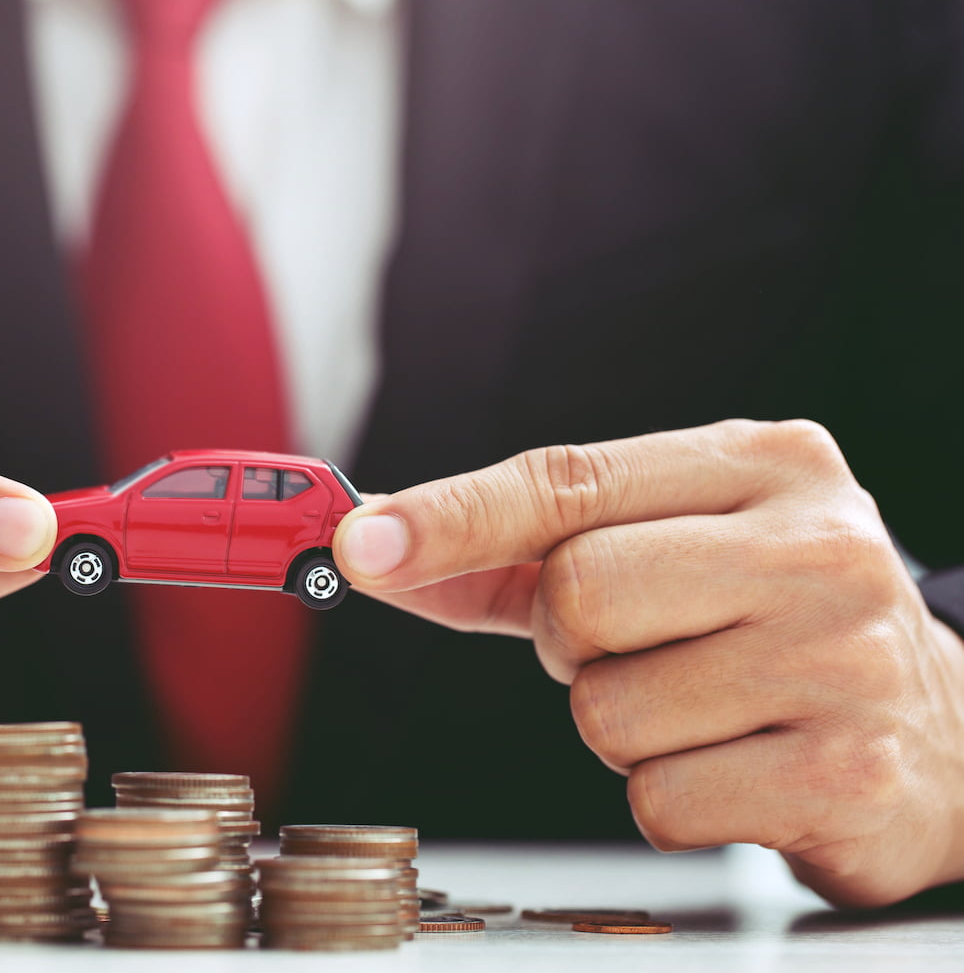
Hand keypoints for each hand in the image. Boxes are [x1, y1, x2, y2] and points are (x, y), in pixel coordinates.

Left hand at [334, 419, 963, 907]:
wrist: (946, 733)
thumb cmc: (771, 625)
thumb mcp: (674, 552)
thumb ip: (522, 554)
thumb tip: (380, 554)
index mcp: (767, 465)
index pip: (569, 481)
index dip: (452, 516)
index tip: (362, 544)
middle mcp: (817, 547)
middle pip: (575, 596)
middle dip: (572, 645)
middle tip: (644, 650)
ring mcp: (843, 660)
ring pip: (604, 712)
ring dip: (623, 729)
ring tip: (707, 709)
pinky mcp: (845, 773)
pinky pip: (657, 801)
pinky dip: (671, 797)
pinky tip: (741, 767)